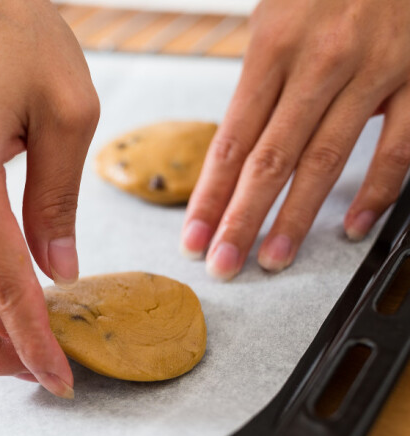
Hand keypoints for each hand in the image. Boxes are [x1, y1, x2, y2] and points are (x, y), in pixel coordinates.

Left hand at [181, 0, 409, 278]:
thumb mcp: (278, 17)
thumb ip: (261, 80)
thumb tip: (237, 147)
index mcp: (273, 46)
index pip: (233, 138)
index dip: (211, 194)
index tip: (193, 235)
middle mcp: (318, 62)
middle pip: (270, 158)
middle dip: (241, 219)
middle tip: (223, 265)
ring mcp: (372, 72)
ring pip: (325, 160)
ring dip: (296, 218)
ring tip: (272, 259)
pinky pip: (397, 148)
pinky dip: (375, 192)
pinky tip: (351, 228)